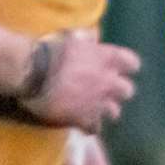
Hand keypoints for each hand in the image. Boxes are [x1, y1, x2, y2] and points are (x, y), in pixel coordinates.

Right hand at [23, 31, 139, 132]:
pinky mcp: (84, 118)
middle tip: (106, 91)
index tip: (120, 69)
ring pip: (114, 112)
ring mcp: (98, 102)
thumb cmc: (49, 52)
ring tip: (94, 109)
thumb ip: (87, 40)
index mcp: (107, 58)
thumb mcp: (71, 40)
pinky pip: (95, 128)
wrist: (32, 74)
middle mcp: (108, 81)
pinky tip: (82, 125)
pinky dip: (90, 126)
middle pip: (127, 91)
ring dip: (105, 110)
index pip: (132, 63)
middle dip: (118, 91)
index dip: (127, 67)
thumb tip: (92, 36)